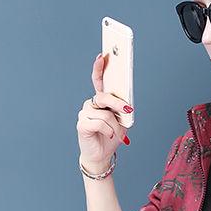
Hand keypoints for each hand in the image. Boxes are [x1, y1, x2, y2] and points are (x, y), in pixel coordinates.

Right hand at [76, 52, 133, 169]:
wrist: (102, 155)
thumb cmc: (112, 136)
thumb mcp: (121, 122)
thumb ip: (122, 111)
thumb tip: (128, 105)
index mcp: (101, 101)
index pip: (98, 81)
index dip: (99, 68)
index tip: (103, 55)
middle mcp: (91, 104)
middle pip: (104, 96)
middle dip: (118, 104)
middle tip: (128, 111)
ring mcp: (84, 113)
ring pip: (105, 114)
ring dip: (116, 127)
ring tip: (118, 135)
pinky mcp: (82, 124)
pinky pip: (100, 123)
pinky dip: (109, 131)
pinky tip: (111, 136)